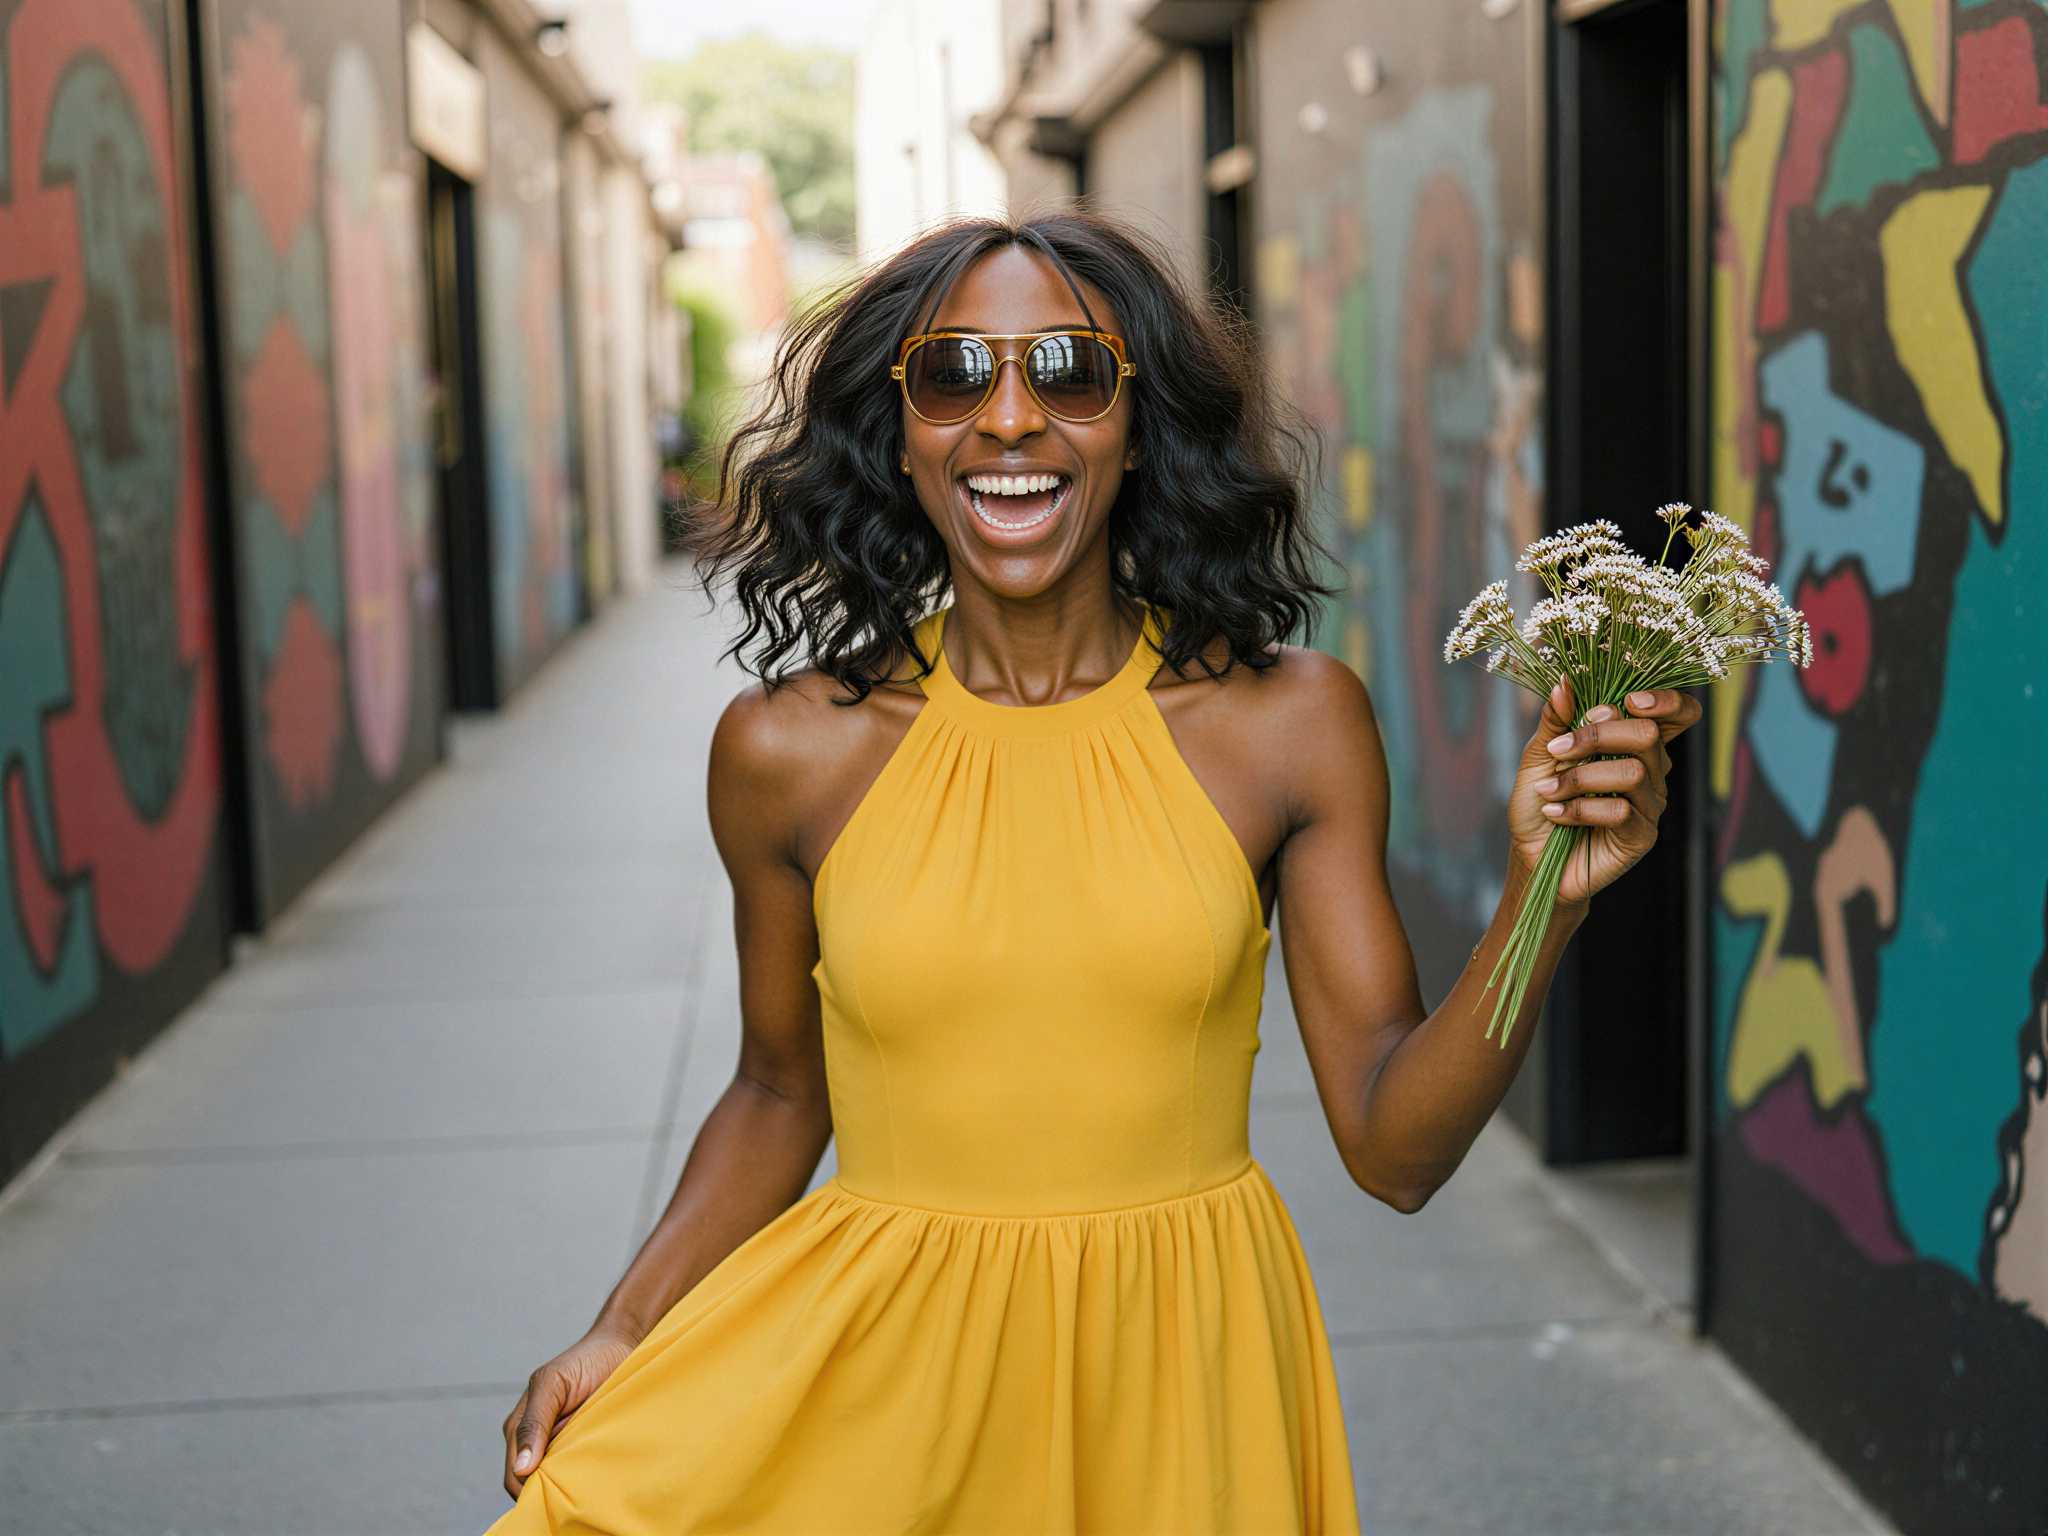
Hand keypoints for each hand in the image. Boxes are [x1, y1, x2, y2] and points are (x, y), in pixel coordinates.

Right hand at [502, 1324, 639, 1497]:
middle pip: (535, 1484)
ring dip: (569, 1482)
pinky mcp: (584, 1445)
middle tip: (575, 1487)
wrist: (620, 1347)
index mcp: (521, 1427)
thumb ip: (533, 1422)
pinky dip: (586, 1475)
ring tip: (587, 1477)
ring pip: (558, 1480)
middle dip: (550, 1489)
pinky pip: (580, 1470)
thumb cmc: (585, 1361)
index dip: (529, 1488)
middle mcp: (538, 1441)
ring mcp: (562, 1445)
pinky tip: (597, 1472)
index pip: (516, 1475)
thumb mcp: (552, 1383)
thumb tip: (521, 1467)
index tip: (554, 1492)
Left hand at [1507, 678, 1701, 907]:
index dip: (1665, 700)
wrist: (1530, 856)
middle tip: (1559, 750)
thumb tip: (1566, 682)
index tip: (1628, 699)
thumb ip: (1556, 719)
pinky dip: (1579, 809)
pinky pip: (1621, 811)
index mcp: (1633, 743)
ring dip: (1580, 777)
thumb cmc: (1540, 802)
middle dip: (1597, 735)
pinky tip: (1557, 814)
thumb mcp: (1541, 755)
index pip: (1677, 714)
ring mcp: (1650, 804)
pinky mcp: (1641, 836)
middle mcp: (1651, 770)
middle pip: (1648, 735)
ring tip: (1549, 791)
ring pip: (1632, 772)